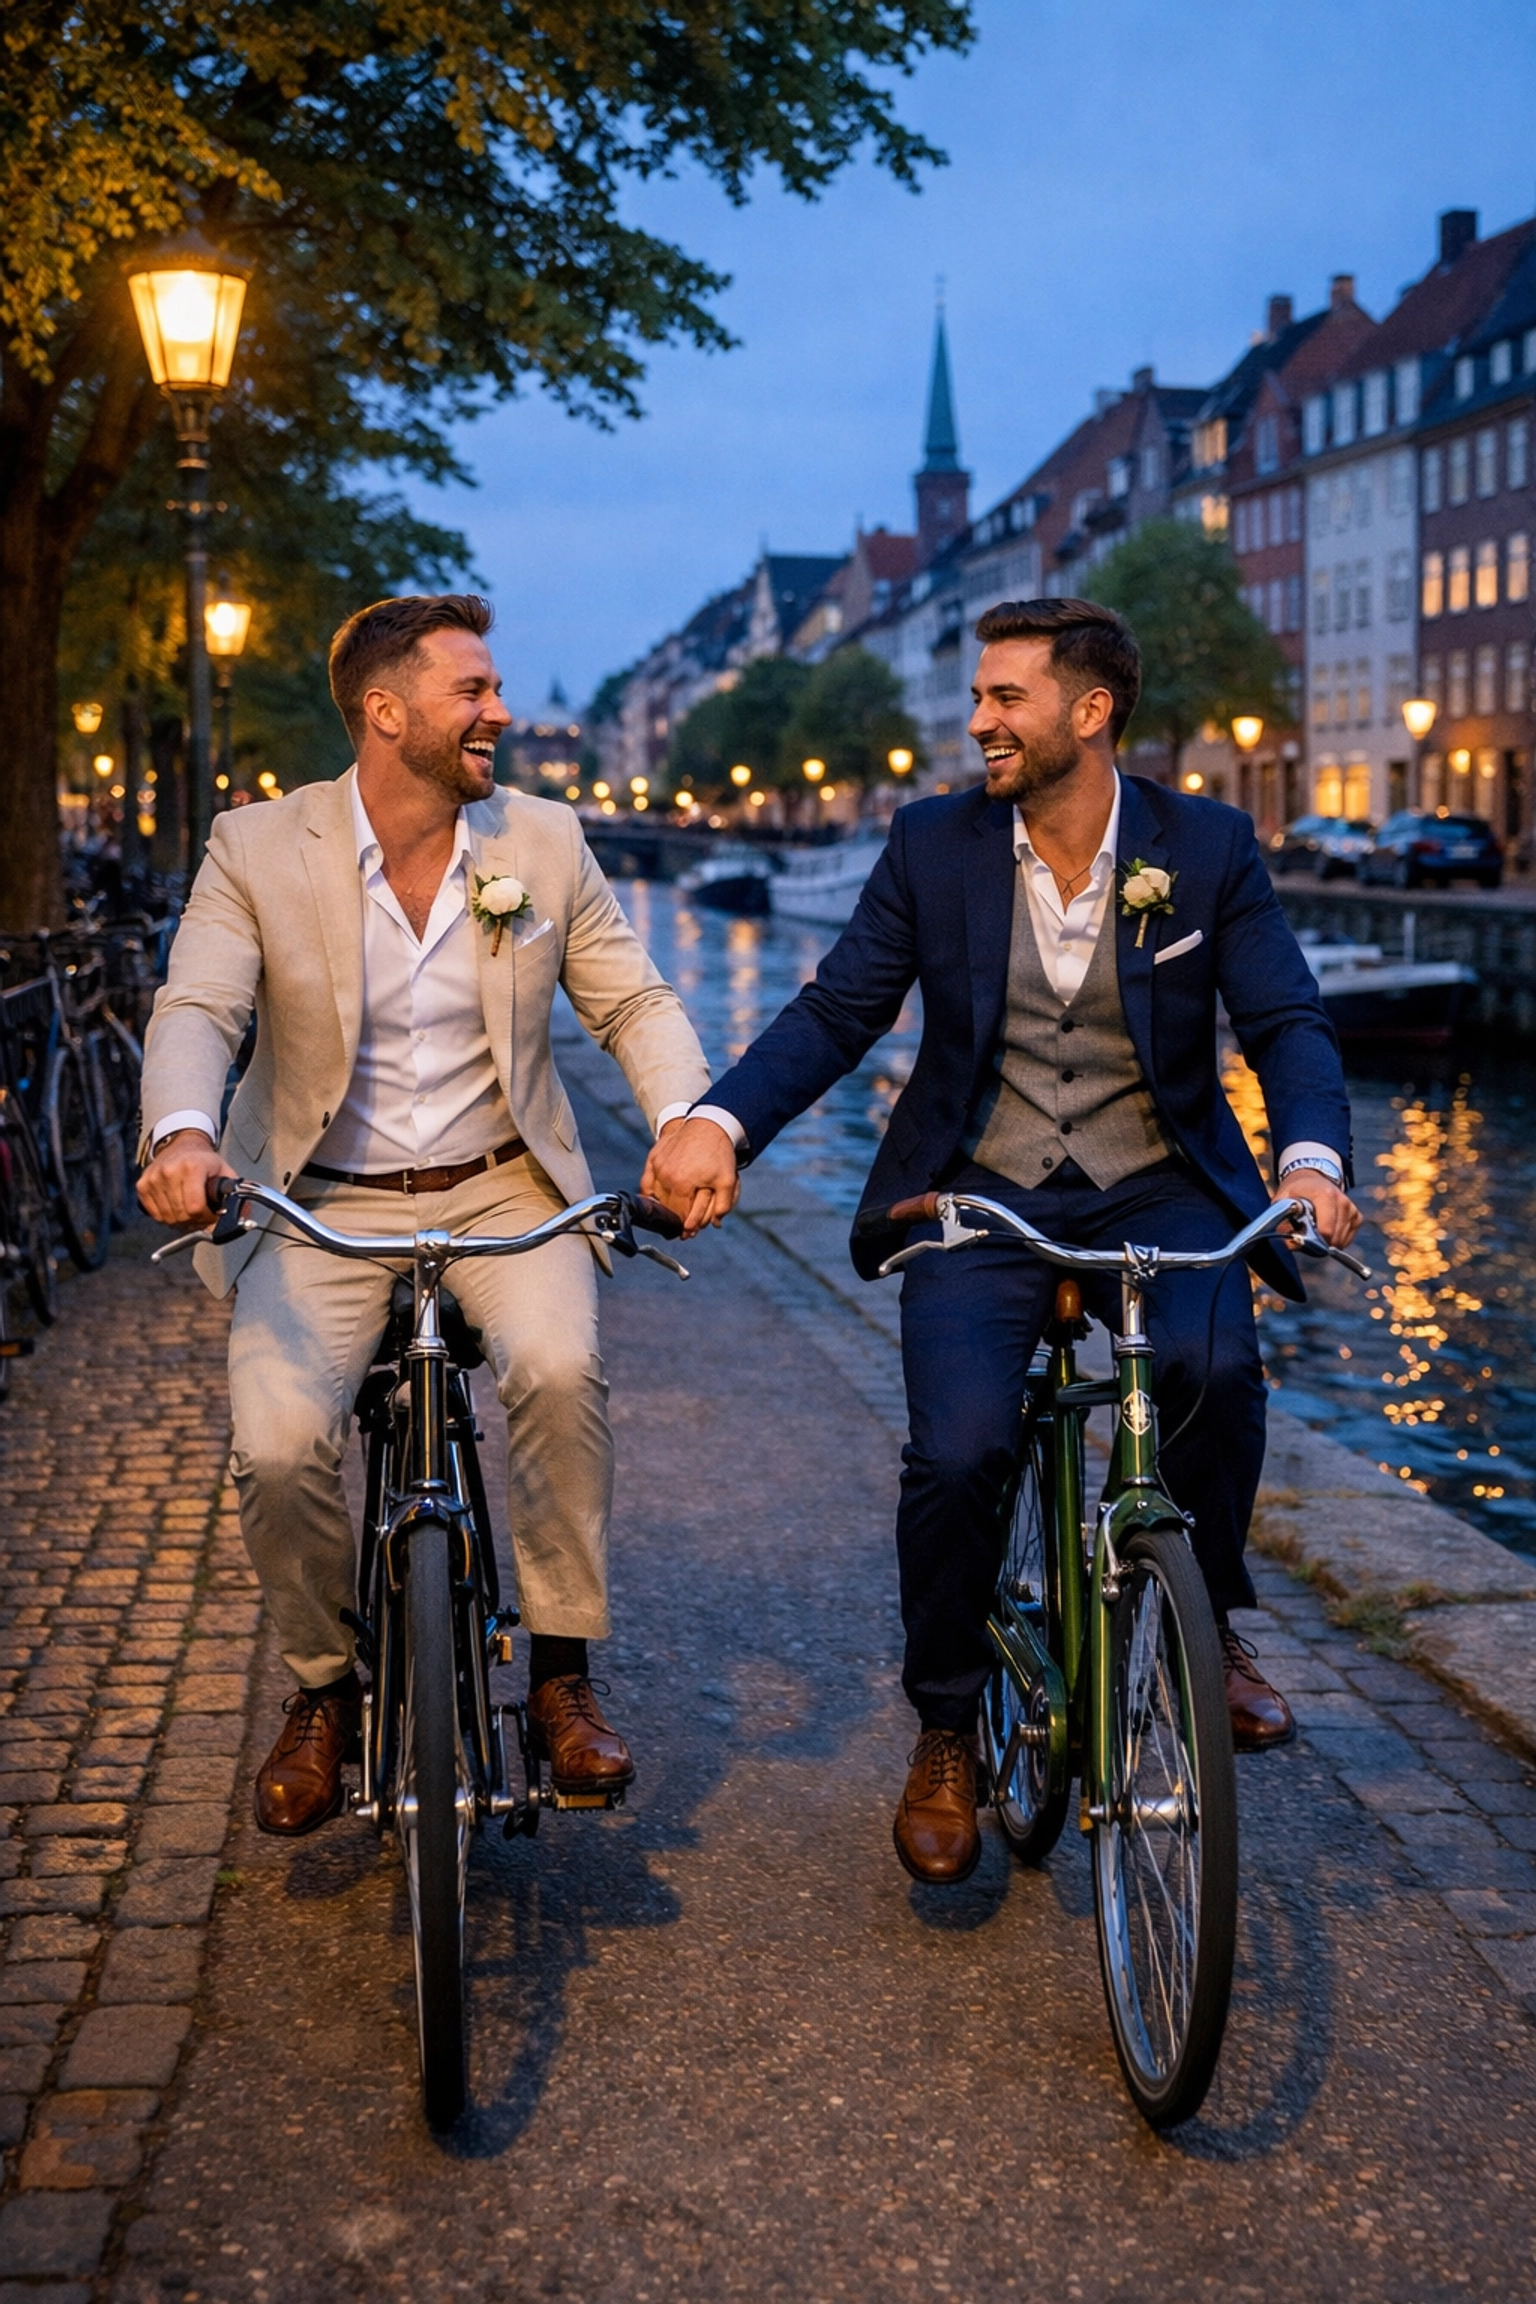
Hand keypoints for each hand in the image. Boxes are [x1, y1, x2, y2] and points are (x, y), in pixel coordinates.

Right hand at [136, 1130, 235, 1229]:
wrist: (182, 1144)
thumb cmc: (204, 1160)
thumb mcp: (224, 1172)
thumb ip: (235, 1195)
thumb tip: (243, 1217)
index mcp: (192, 1167)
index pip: (195, 1208)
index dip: (206, 1218)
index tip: (212, 1215)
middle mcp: (169, 1172)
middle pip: (181, 1215)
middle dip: (195, 1221)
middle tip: (202, 1216)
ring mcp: (153, 1179)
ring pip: (167, 1218)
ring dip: (181, 1221)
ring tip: (190, 1211)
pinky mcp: (143, 1185)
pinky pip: (155, 1214)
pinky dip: (166, 1217)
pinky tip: (176, 1208)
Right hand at [640, 1115, 739, 1236]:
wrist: (709, 1125)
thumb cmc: (719, 1154)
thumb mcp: (728, 1180)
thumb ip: (723, 1206)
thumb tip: (715, 1225)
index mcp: (683, 1184)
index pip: (680, 1214)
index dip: (685, 1226)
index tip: (688, 1233)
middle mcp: (666, 1176)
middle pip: (667, 1207)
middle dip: (675, 1218)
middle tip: (681, 1227)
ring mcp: (657, 1166)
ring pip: (656, 1196)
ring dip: (663, 1206)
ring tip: (670, 1214)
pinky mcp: (653, 1158)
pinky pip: (647, 1182)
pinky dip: (650, 1192)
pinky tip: (657, 1200)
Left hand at [1275, 1169, 1360, 1249]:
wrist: (1312, 1179)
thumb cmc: (1297, 1191)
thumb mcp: (1283, 1199)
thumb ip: (1282, 1220)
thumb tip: (1289, 1243)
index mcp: (1326, 1196)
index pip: (1326, 1231)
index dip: (1312, 1242)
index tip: (1301, 1237)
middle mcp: (1343, 1202)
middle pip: (1334, 1239)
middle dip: (1318, 1243)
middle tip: (1306, 1233)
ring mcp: (1352, 1210)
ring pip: (1340, 1242)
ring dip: (1326, 1241)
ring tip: (1315, 1228)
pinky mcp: (1357, 1217)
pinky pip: (1346, 1239)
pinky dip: (1335, 1239)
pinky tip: (1326, 1228)